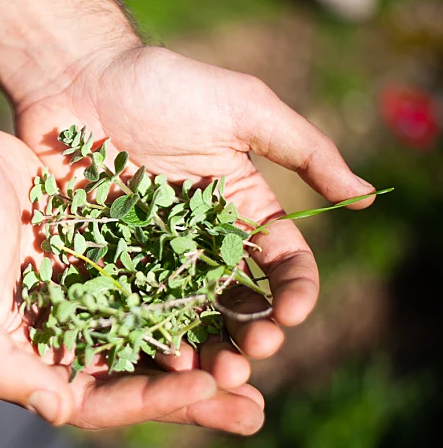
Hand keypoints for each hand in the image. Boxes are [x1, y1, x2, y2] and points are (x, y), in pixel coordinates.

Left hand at [0, 0, 375, 395]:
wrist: (80, 77)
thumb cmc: (163, 85)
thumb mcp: (244, 107)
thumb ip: (304, 150)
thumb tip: (367, 197)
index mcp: (241, 206)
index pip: (282, 259)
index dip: (294, 289)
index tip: (291, 311)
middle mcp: (201, 238)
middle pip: (238, 297)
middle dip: (253, 329)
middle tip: (255, 351)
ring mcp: (153, 251)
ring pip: (188, 311)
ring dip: (206, 344)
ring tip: (212, 370)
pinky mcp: (107, 256)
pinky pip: (131, 301)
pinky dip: (146, 328)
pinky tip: (157, 353)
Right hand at [0, 53, 264, 433]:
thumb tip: (57, 409)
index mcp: (34, 360)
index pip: (101, 400)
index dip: (153, 402)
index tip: (206, 390)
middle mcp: (67, 334)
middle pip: (139, 376)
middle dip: (197, 394)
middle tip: (253, 407)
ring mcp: (89, 292)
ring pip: (156, 328)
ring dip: (205, 344)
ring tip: (260, 351)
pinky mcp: (104, 251)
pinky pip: (156, 274)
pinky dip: (191, 285)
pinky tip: (232, 284)